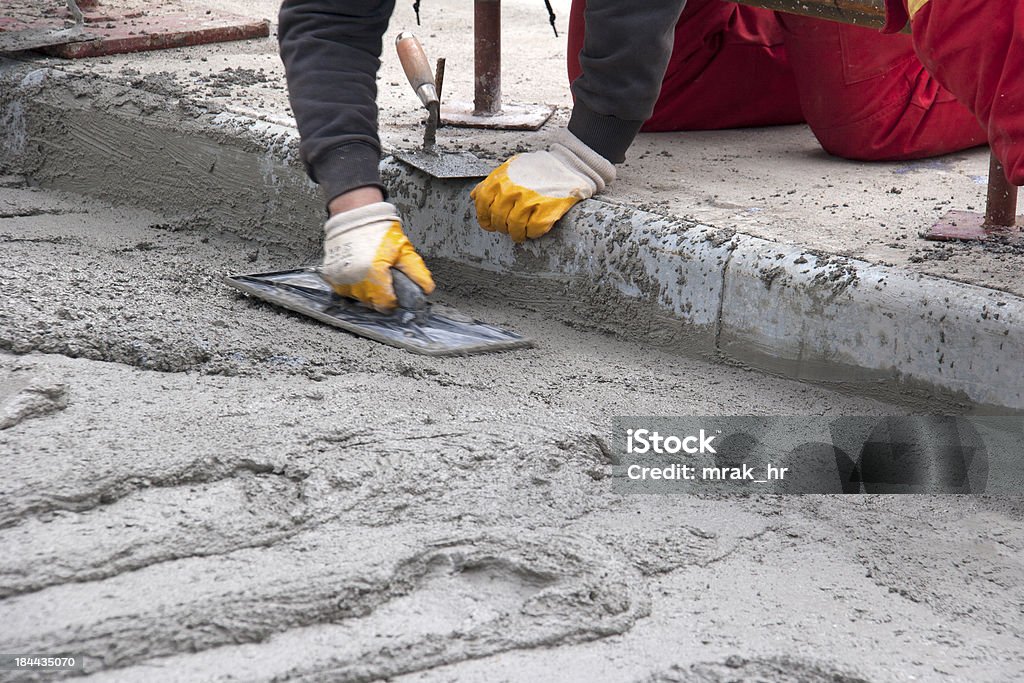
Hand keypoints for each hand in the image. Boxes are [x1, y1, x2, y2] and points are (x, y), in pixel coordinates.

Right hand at [321, 202, 434, 311]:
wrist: (354, 216)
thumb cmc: (378, 231)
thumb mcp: (403, 249)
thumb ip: (416, 272)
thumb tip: (426, 290)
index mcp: (374, 274)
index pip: (385, 305)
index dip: (393, 300)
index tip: (395, 292)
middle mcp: (355, 279)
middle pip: (372, 303)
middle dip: (380, 294)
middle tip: (384, 277)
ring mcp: (340, 278)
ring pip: (358, 298)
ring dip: (366, 290)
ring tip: (370, 271)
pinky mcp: (330, 276)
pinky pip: (344, 290)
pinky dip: (352, 284)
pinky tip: (358, 271)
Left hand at [471, 131, 614, 241]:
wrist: (570, 164)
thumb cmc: (540, 167)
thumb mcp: (511, 167)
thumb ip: (492, 182)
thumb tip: (474, 196)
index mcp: (501, 179)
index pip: (483, 204)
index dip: (484, 218)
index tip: (490, 224)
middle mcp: (512, 190)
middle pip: (499, 219)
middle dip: (502, 227)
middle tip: (508, 229)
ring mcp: (529, 200)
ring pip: (514, 228)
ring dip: (516, 234)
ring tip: (520, 234)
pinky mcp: (547, 210)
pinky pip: (533, 230)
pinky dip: (532, 233)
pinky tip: (534, 230)